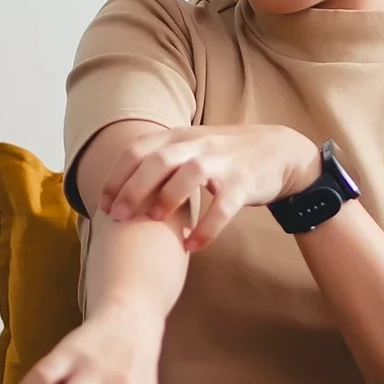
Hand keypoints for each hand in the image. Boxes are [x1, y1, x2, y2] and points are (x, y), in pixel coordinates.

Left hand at [97, 125, 321, 252]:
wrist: (280, 152)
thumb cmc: (225, 157)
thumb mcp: (190, 148)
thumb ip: (159, 162)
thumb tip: (120, 189)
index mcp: (178, 137)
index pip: (137, 150)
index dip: (116, 177)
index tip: (103, 205)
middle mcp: (197, 144)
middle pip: (157, 160)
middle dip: (133, 189)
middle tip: (118, 217)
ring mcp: (222, 162)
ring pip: (189, 175)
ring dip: (168, 199)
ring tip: (154, 222)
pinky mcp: (244, 182)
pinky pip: (223, 206)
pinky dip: (206, 227)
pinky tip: (191, 245)